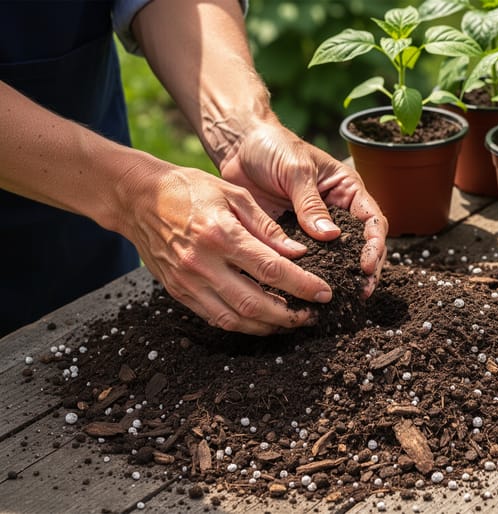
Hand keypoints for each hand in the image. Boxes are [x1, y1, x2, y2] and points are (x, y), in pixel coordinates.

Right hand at [121, 161, 332, 335]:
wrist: (138, 197)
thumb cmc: (190, 189)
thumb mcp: (234, 195)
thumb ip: (267, 227)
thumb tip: (298, 255)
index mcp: (222, 234)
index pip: (272, 269)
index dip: (302, 286)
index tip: (324, 294)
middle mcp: (203, 263)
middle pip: (254, 302)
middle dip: (289, 315)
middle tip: (312, 315)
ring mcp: (188, 281)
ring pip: (234, 318)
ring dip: (267, 326)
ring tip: (291, 321)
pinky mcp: (178, 291)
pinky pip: (215, 318)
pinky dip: (242, 324)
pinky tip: (261, 320)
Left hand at [218, 122, 387, 298]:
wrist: (239, 147)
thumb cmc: (272, 147)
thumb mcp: (296, 170)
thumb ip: (310, 203)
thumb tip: (330, 236)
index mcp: (347, 190)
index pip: (372, 220)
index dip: (374, 245)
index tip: (366, 265)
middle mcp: (336, 212)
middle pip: (361, 245)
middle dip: (364, 269)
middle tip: (360, 291)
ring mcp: (314, 228)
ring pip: (336, 258)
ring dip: (341, 277)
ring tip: (342, 299)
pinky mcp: (292, 238)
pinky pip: (305, 261)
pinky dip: (309, 276)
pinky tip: (308, 292)